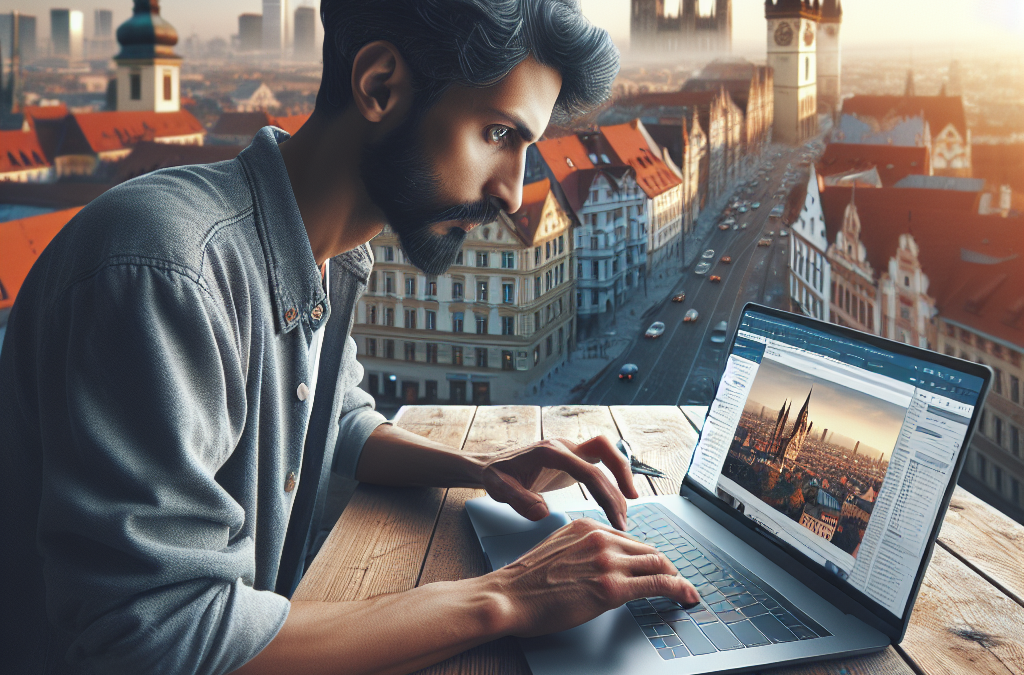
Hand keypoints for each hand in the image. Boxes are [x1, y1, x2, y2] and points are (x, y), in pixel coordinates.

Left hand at [480, 436, 637, 529]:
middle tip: (626, 514)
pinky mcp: (572, 458)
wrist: (491, 463)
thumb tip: (543, 513)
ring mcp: (570, 450)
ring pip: (606, 454)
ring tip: (624, 511)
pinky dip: (612, 476)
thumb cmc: (496, 475)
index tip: (615, 520)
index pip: (588, 471)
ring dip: (621, 477)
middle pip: (605, 453)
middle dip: (621, 481)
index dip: (606, 494)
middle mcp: (564, 446)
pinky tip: (616, 498)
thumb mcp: (497, 488)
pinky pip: (600, 462)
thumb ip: (518, 500)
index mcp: (550, 452)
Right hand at [493, 518, 699, 637]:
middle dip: (667, 567)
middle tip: (676, 582)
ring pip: (659, 564)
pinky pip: (658, 585)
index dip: (647, 557)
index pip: (630, 539)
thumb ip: (582, 549)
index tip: (656, 567)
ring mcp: (608, 561)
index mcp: (588, 526)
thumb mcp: (557, 549)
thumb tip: (600, 563)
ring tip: (685, 592)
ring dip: (677, 579)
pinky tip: (686, 597)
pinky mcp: (612, 587)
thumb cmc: (526, 581)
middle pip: (649, 549)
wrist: (509, 596)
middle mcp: (601, 538)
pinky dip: (679, 590)